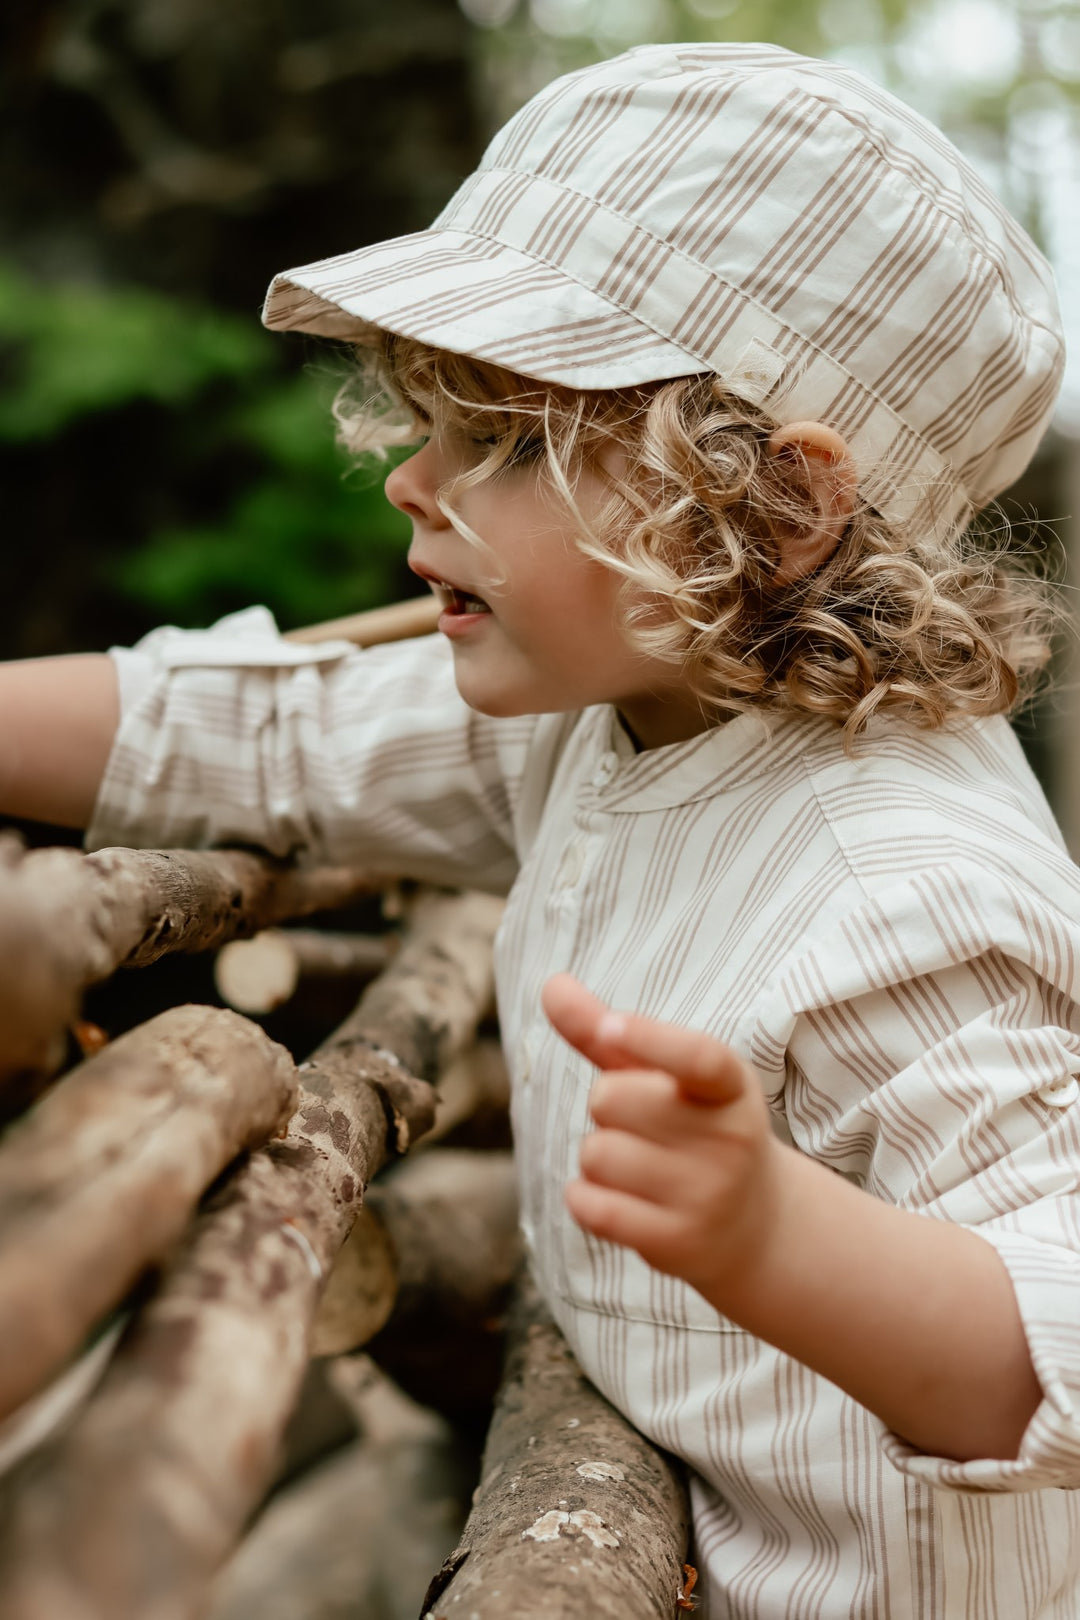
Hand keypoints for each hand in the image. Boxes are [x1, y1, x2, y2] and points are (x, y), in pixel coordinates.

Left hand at [541, 974, 784, 1304]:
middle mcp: (728, 1138)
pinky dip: (584, 1198)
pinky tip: (615, 1199)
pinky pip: (591, 1206)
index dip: (651, 1039)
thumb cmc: (694, 1131)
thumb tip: (551, 984)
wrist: (752, 1226)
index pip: (698, 1056)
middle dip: (606, 1108)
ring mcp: (707, 1194)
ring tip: (638, 1167)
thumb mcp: (667, 1078)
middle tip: (642, 1126)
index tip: (612, 1025)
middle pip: (610, 1098)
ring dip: (597, 1158)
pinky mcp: (678, 1241)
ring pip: (596, 1153)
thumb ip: (608, 1033)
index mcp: (729, 1086)